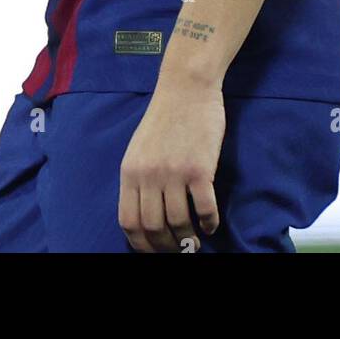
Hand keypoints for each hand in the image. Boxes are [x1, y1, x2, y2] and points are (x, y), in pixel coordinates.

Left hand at [118, 79, 225, 252]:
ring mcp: (174, 172)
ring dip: (188, 239)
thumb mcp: (139, 148)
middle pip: (153, 228)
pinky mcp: (199, 169)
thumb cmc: (164, 117)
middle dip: (166, 247)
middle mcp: (148, 175)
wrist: (186, 87)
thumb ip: (139, 179)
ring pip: (179, 223)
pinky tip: (210, 225)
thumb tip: (144, 217)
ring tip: (195, 240)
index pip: (129, 222)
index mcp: (130, 171)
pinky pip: (205, 209)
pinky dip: (209, 223)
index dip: (141, 244)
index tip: (153, 251)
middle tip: (179, 249)